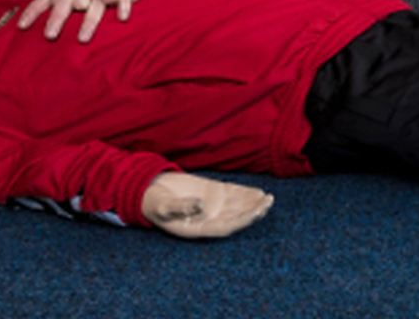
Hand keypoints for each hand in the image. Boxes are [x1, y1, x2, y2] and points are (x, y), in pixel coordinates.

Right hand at [142, 172, 273, 238]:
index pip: (226, 226)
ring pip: (238, 205)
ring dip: (254, 202)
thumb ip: (181, 207)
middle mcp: (209, 218)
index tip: (256, 213)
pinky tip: (258, 192)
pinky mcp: (212, 192)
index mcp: (198, 227)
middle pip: (236, 217)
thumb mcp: (163, 207)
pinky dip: (245, 192)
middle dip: (253, 211)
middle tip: (268, 203)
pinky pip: (232, 193)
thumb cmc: (154, 204)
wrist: (149, 190)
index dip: (241, 220)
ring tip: (269, 198)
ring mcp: (212, 205)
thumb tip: (200, 205)